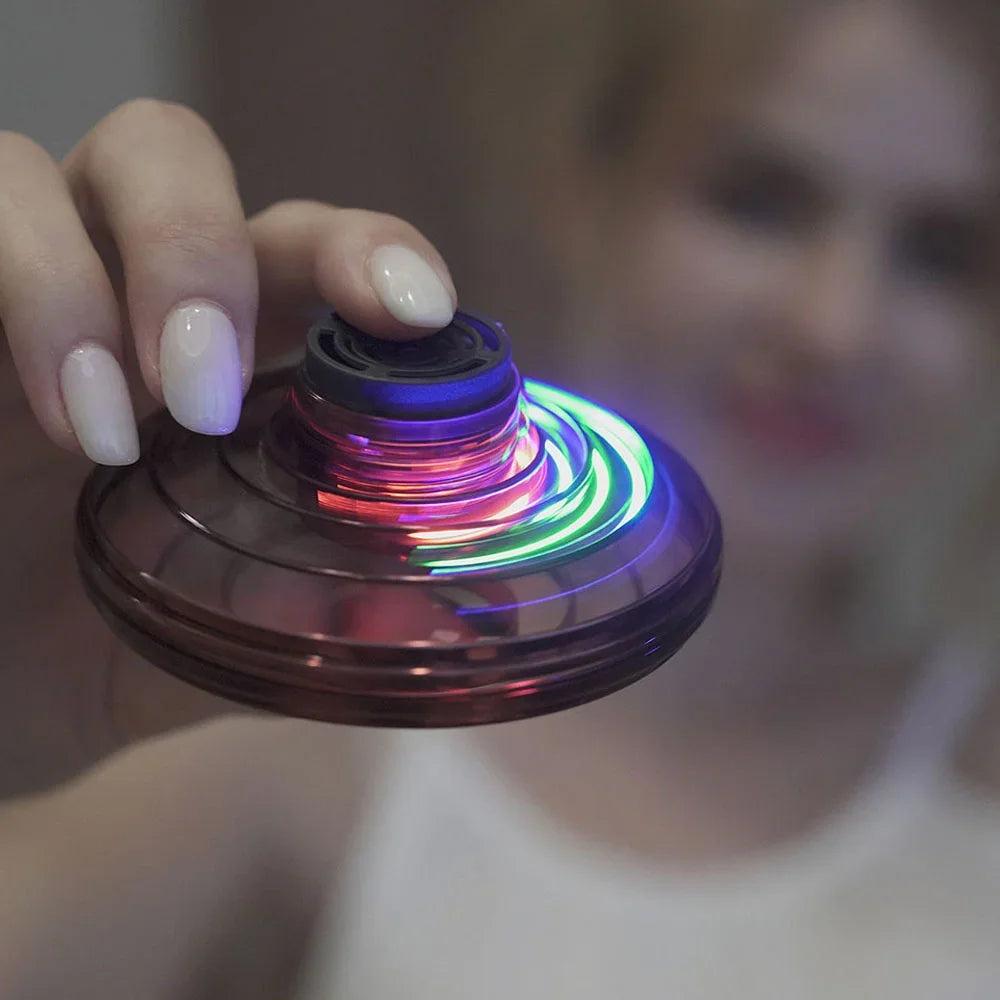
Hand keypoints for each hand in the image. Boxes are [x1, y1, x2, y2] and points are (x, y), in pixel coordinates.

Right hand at [0, 99, 457, 792]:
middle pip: (166, 154)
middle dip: (197, 252)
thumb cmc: (83, 644)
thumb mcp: (210, 635)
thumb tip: (439, 618)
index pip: (306, 247)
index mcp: (220, 343)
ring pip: (24, 172)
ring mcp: (7, 297)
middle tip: (205, 396)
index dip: (367, 249)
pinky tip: (36, 420)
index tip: (417, 310)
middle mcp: (116, 290)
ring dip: (68, 287)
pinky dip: (1, 298)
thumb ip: (309, 619)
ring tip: (100, 434)